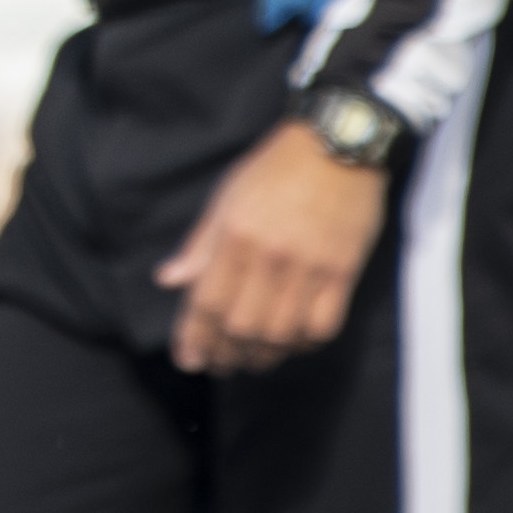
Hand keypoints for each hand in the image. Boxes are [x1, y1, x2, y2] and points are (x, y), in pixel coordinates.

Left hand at [158, 119, 386, 374]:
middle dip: (226, 354)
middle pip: (243, 326)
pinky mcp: (344, 271)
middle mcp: (271, 256)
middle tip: (220, 365)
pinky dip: (304, 343)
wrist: (338, 147)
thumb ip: (199, 246)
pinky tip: (291, 344)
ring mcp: (311, 266)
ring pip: (282, 332)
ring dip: (263, 356)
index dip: (195, 338)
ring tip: (250, 362)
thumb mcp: (225, 199)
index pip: (208, 303)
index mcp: (235, 237)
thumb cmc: (274, 169)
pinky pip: (324, 324)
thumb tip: (168, 280)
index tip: (189, 360)